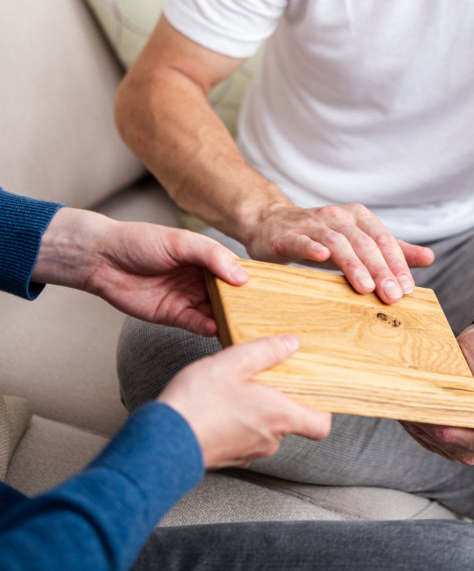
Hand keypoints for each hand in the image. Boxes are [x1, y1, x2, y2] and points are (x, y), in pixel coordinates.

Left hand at [32, 208, 247, 335]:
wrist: (102, 260)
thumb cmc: (141, 241)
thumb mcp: (180, 241)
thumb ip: (212, 255)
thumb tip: (241, 276)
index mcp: (206, 257)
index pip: (236, 270)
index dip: (252, 280)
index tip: (274, 291)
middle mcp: (200, 279)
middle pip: (229, 295)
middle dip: (244, 305)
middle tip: (266, 316)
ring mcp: (188, 298)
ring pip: (215, 311)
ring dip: (229, 319)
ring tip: (246, 327)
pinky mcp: (173, 315)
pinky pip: (196, 324)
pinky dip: (208, 327)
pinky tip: (217, 329)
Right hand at [157, 334, 331, 468]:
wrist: (161, 441)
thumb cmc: (197, 403)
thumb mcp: (233, 362)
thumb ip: (266, 350)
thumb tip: (290, 344)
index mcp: (279, 417)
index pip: (321, 425)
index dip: (322, 408)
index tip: (314, 389)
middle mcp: (268, 440)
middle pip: (290, 421)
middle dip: (279, 398)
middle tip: (263, 377)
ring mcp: (248, 452)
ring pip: (265, 428)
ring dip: (256, 409)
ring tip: (235, 387)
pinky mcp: (228, 457)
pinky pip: (243, 436)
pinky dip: (238, 421)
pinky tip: (219, 403)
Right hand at [242, 200, 433, 304]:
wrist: (270, 225)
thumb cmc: (319, 238)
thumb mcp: (358, 242)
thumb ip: (392, 250)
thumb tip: (429, 257)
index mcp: (357, 217)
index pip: (383, 239)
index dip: (397, 263)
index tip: (408, 289)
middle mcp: (337, 217)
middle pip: (364, 242)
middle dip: (380, 269)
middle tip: (393, 296)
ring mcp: (311, 224)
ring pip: (337, 242)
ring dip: (353, 264)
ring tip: (366, 287)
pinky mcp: (286, 235)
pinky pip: (301, 240)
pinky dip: (312, 247)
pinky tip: (321, 257)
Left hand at [399, 320, 473, 464]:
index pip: (456, 439)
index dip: (440, 424)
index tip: (430, 404)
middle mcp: (467, 443)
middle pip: (437, 438)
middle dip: (425, 417)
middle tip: (418, 394)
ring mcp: (448, 435)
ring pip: (423, 433)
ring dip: (414, 414)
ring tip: (410, 394)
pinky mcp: (433, 425)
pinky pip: (416, 427)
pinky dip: (409, 414)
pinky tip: (407, 399)